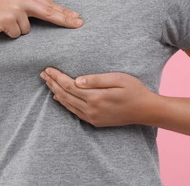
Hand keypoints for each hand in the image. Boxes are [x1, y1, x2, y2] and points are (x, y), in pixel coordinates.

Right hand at [0, 0, 83, 37]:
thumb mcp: (13, 0)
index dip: (64, 12)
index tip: (77, 18)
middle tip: (79, 25)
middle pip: (48, 12)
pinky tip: (1, 27)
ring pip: (28, 29)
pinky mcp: (7, 20)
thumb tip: (50, 10)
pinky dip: (10, 34)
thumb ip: (30, 3)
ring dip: (19, 30)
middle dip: (64, 20)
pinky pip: (16, 34)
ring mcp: (15, 9)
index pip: (49, 4)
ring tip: (6, 23)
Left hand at [39, 67, 158, 126]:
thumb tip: (76, 80)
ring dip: (55, 92)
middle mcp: (91, 109)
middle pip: (65, 95)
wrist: (146, 111)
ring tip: (47, 83)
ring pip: (67, 104)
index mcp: (95, 97)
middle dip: (52, 83)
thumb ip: (97, 79)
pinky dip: (64, 103)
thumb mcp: (118, 79)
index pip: (69, 86)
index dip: (57, 77)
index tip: (47, 69)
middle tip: (42, 74)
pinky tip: (58, 97)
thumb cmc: (134, 90)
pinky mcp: (94, 121)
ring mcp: (92, 117)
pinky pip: (74, 112)